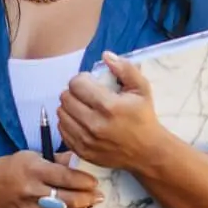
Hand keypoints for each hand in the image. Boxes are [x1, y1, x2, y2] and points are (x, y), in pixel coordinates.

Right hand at [0, 150, 101, 207]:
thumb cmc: (13, 168)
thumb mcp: (33, 156)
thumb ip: (58, 159)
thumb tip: (81, 160)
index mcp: (34, 170)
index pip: (66, 177)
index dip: (85, 182)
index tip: (94, 183)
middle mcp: (32, 192)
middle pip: (67, 200)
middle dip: (88, 199)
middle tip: (97, 197)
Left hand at [59, 52, 170, 171]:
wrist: (147, 152)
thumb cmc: (143, 117)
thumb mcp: (142, 89)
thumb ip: (125, 69)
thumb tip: (105, 55)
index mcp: (109, 106)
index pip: (76, 84)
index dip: (81, 79)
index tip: (90, 82)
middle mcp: (94, 124)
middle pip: (65, 98)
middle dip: (74, 92)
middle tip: (85, 94)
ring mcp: (86, 140)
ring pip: (61, 113)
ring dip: (69, 106)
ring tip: (82, 106)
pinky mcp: (81, 151)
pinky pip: (62, 130)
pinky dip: (68, 122)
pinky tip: (80, 120)